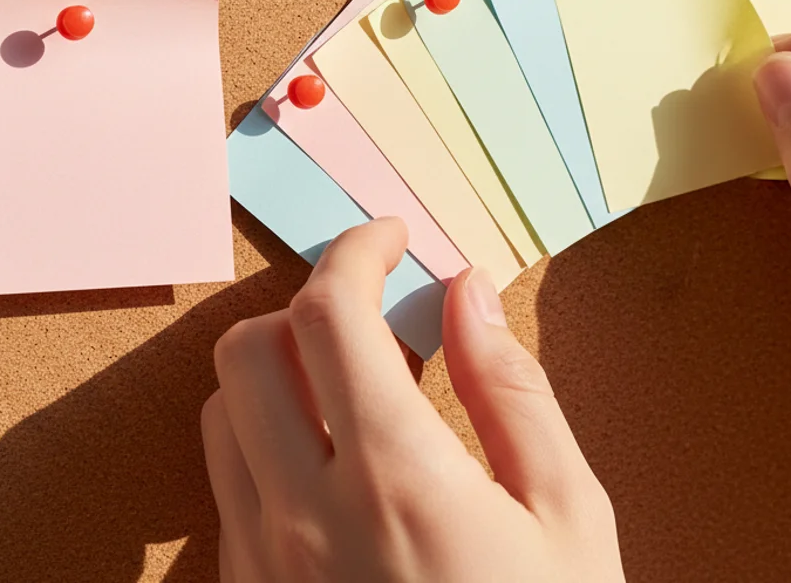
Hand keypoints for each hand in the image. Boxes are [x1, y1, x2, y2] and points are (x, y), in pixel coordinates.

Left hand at [201, 218, 623, 581]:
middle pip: (249, 351)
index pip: (330, 315)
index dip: (357, 252)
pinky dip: (265, 438)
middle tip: (373, 311)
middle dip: (308, 304)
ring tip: (357, 384)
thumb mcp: (568, 511)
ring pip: (222, 415)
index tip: (392, 240)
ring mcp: (264, 564)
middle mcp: (304, 516)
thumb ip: (511, 389)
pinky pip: (227, 485)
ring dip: (280, 370)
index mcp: (396, 479)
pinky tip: (336, 458)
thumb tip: (467, 293)